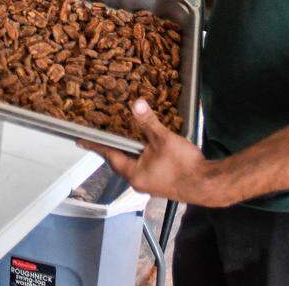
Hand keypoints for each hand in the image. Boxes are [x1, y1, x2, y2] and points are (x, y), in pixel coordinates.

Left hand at [78, 99, 235, 207]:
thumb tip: (135, 103)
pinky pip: (145, 168)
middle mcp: (139, 182)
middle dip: (112, 149)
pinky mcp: (162, 184)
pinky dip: (141, 157)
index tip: (81, 141)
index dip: (96, 146)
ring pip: (133, 165)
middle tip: (102, 138)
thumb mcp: (163, 139)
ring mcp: (151, 185)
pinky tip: (148, 149)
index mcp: (133, 173)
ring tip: (123, 140)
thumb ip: (148, 122)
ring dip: (128, 153)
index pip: (109, 155)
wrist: (207, 185)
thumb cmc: (183, 164)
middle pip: (119, 162)